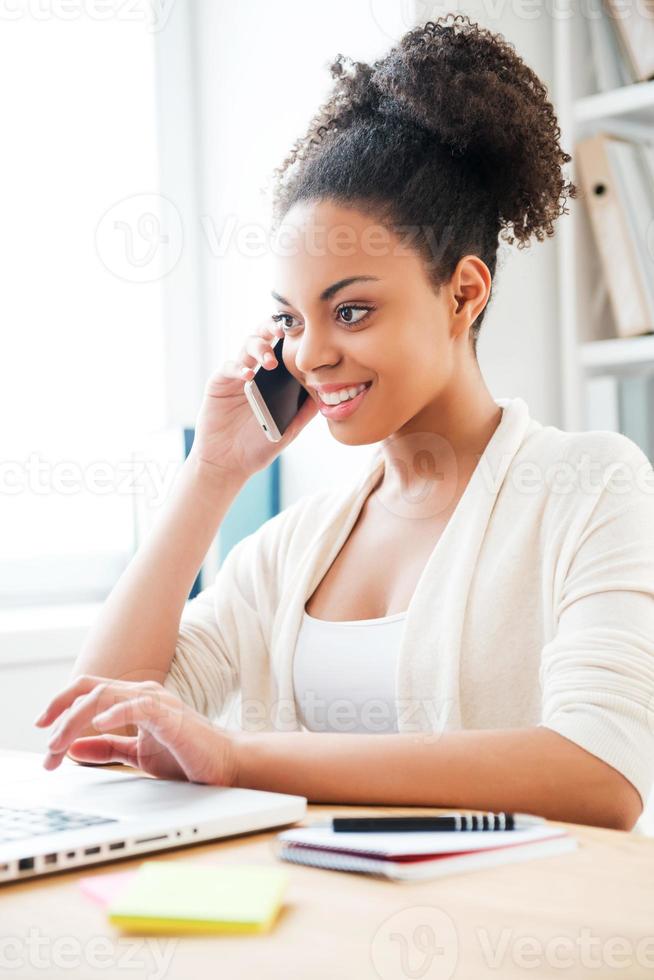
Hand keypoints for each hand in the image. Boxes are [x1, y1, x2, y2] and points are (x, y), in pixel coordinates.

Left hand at [34, 675, 238, 785]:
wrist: (224, 764)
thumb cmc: (187, 755)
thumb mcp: (138, 754)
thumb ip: (109, 748)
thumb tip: (76, 749)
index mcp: (134, 699)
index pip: (88, 689)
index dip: (60, 704)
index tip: (42, 728)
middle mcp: (142, 693)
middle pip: (88, 688)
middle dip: (59, 714)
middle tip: (46, 748)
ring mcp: (156, 700)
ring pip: (103, 696)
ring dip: (74, 721)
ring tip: (59, 746)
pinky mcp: (169, 715)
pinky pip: (136, 706)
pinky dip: (113, 713)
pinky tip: (97, 726)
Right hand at [189, 316, 317, 481]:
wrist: (227, 463)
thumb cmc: (256, 447)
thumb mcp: (288, 429)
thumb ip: (304, 412)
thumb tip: (326, 395)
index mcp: (272, 379)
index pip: (282, 349)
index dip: (291, 337)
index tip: (305, 332)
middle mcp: (254, 372)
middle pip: (263, 338)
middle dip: (272, 329)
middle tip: (283, 331)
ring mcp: (236, 376)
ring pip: (246, 347)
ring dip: (259, 348)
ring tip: (270, 361)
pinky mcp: (219, 383)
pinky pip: (228, 367)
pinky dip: (239, 368)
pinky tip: (248, 376)